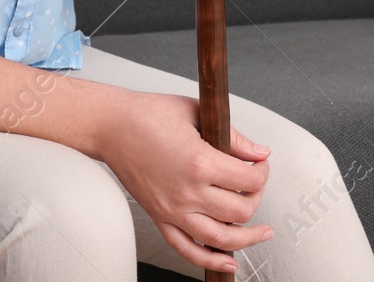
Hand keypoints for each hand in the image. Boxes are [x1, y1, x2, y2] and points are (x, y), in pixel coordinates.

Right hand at [97, 90, 272, 272]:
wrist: (111, 125)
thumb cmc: (148, 114)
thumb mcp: (196, 112)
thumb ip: (233, 136)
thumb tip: (259, 153)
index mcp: (199, 163)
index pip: (248, 180)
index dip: (262, 171)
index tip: (260, 164)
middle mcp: (187, 192)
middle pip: (240, 211)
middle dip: (256, 197)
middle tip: (255, 184)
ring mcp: (172, 209)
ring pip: (221, 238)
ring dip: (247, 239)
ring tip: (261, 233)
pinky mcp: (159, 217)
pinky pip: (187, 249)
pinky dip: (210, 260)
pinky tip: (228, 261)